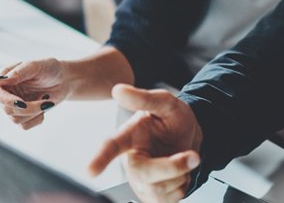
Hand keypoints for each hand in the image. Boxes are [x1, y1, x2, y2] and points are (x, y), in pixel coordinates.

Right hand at [0, 60, 71, 129]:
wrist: (63, 80)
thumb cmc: (49, 69)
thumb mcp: (37, 66)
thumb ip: (19, 72)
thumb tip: (0, 80)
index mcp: (4, 78)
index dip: (6, 100)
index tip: (21, 102)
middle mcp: (6, 93)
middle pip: (7, 109)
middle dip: (28, 108)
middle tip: (45, 101)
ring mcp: (13, 105)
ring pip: (15, 119)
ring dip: (35, 112)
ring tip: (46, 100)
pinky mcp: (22, 115)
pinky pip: (24, 126)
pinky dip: (37, 119)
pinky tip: (44, 107)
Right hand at [88, 85, 203, 202]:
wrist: (190, 138)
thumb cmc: (174, 120)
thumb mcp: (167, 103)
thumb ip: (145, 98)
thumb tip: (119, 90)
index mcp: (130, 136)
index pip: (112, 146)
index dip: (100, 159)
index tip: (90, 171)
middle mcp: (132, 161)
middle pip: (143, 173)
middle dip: (171, 167)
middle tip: (193, 156)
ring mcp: (140, 181)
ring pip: (159, 188)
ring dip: (181, 173)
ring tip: (182, 158)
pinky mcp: (152, 196)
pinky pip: (170, 199)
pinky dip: (183, 185)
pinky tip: (179, 173)